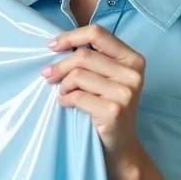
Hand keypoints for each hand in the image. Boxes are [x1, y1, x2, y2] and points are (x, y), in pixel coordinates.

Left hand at [40, 24, 146, 164]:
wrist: (120, 146)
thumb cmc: (108, 107)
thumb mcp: (107, 77)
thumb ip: (93, 58)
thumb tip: (56, 45)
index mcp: (133, 59)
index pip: (98, 33)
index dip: (71, 37)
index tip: (52, 46)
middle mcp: (133, 73)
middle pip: (84, 55)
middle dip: (60, 66)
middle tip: (47, 75)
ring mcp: (126, 92)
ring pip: (78, 75)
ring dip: (63, 85)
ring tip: (63, 93)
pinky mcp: (114, 110)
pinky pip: (77, 96)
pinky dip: (66, 99)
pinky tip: (67, 104)